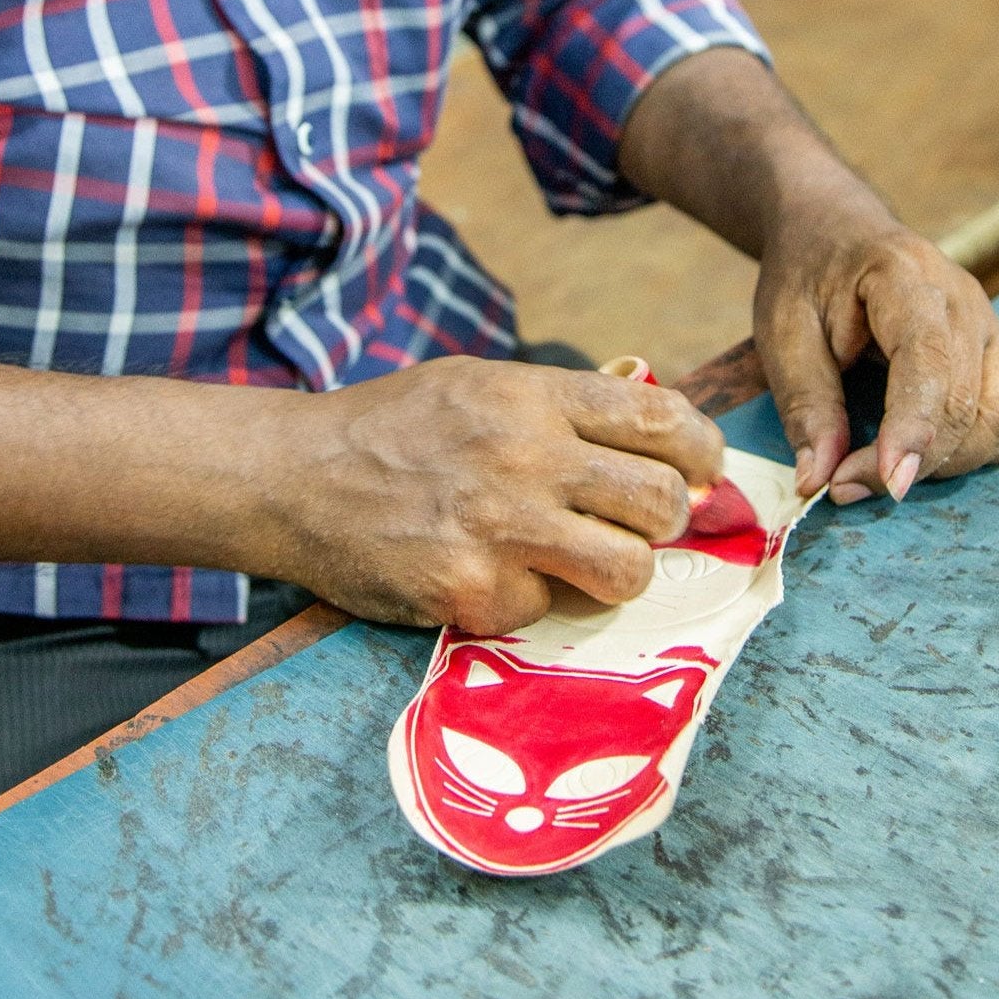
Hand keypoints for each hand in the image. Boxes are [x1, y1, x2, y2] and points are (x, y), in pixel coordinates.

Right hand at [261, 357, 724, 632]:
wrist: (296, 479)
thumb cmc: (394, 429)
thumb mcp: (478, 386)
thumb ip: (559, 409)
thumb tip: (653, 444)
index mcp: (532, 397)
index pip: (661, 418)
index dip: (703, 451)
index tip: (703, 472)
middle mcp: (525, 458)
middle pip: (661, 502)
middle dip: (665, 522)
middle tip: (637, 527)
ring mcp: (500, 529)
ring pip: (626, 571)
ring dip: (616, 574)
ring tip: (579, 564)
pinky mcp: (472, 593)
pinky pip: (547, 611)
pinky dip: (528, 602)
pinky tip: (487, 577)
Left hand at [755, 218, 998, 503]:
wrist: (836, 232)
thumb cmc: (805, 276)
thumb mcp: (782, 333)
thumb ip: (805, 404)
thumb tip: (817, 480)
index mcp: (907, 277)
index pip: (930, 360)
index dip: (915, 428)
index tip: (888, 482)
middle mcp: (966, 301)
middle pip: (972, 402)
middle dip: (916, 460)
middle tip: (843, 485)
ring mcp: (992, 327)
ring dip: (951, 462)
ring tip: (883, 471)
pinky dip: (983, 449)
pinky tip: (930, 454)